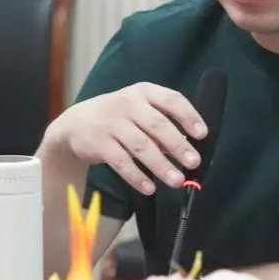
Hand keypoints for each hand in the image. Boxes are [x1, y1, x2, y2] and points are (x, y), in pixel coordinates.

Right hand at [47, 83, 207, 194]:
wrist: (76, 123)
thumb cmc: (120, 117)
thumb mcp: (140, 110)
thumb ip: (163, 125)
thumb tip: (189, 147)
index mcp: (144, 91)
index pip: (172, 99)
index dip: (189, 116)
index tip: (202, 134)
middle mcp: (128, 104)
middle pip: (158, 125)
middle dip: (178, 145)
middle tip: (194, 162)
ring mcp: (112, 123)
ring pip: (141, 147)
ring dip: (161, 166)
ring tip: (177, 181)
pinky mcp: (98, 143)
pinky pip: (121, 162)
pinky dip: (137, 177)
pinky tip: (150, 188)